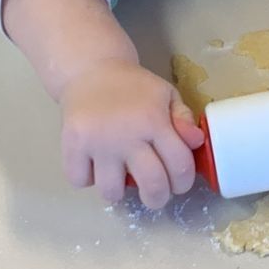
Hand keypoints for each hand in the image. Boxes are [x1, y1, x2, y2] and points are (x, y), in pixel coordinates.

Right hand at [0, 0, 204, 208]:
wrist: (91, 69)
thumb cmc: (134, 87)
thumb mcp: (165, 95)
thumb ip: (184, 119)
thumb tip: (196, 142)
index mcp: (154, 120)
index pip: (179, 166)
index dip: (183, 182)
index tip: (177, 184)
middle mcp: (127, 134)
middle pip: (152, 186)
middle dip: (158, 199)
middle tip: (154, 194)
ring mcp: (97, 141)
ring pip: (111, 192)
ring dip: (118, 191)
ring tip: (119, 175)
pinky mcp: (72, 144)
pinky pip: (80, 180)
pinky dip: (86, 178)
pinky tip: (94, 163)